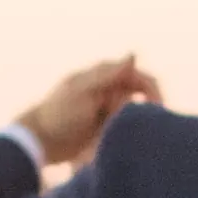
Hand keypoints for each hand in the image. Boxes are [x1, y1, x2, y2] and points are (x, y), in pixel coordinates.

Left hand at [16, 55, 162, 168]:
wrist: (39, 142)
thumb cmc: (58, 114)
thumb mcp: (83, 91)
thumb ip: (108, 74)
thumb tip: (133, 54)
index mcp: (103, 76)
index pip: (139, 77)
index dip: (152, 90)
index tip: (158, 108)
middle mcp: (108, 90)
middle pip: (140, 96)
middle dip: (146, 109)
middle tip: (148, 128)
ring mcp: (106, 109)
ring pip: (134, 113)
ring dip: (136, 123)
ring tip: (128, 136)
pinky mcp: (104, 128)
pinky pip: (124, 127)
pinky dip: (127, 133)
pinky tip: (125, 142)